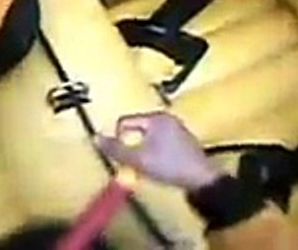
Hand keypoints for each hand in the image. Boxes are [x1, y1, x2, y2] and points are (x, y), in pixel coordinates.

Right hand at [96, 112, 225, 191]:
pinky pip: (161, 142)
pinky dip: (156, 153)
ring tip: (147, 167)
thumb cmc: (168, 165)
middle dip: (131, 145)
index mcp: (155, 117)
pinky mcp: (185, 141)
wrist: (202, 180)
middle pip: (137, 128)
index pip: (125, 121)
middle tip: (133, 163)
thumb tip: (95, 137)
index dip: (118, 138)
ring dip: (143, 151)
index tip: (123, 157)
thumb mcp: (138, 159)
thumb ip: (115, 149)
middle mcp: (167, 118)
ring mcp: (178, 129)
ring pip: (149, 136)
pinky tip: (161, 168)